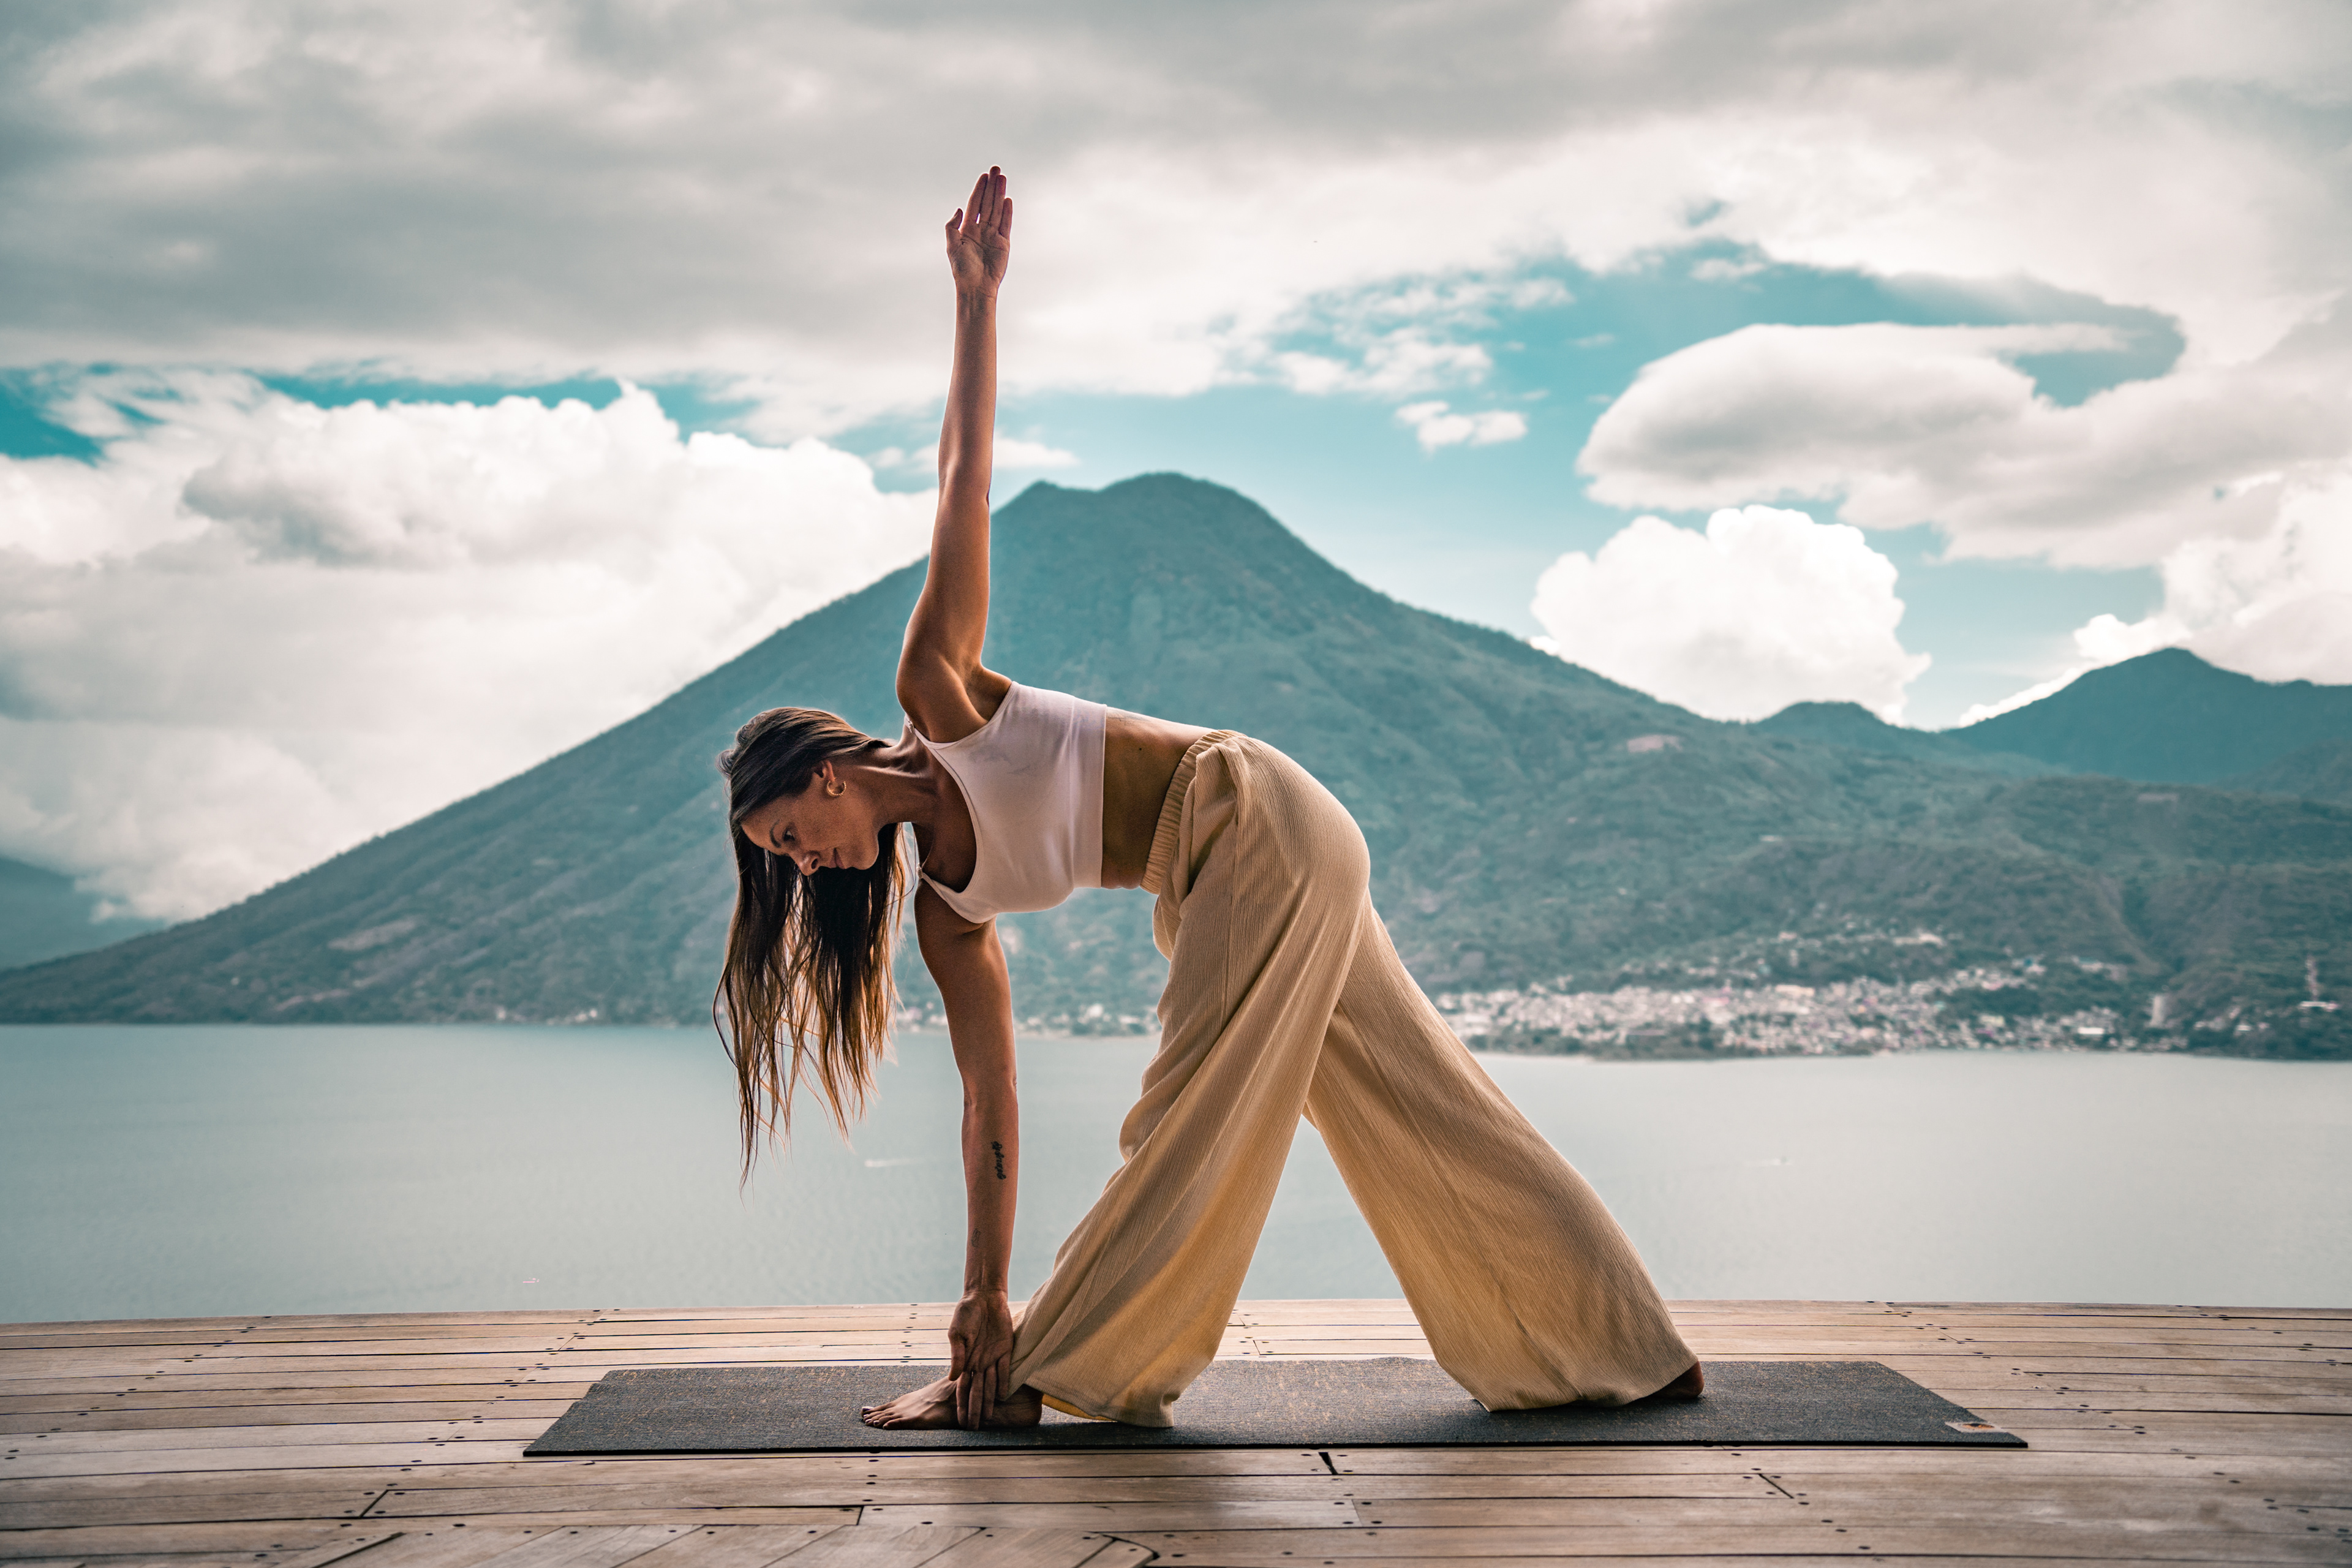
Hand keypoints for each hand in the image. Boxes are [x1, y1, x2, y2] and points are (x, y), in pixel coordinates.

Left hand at [945, 166, 1011, 296]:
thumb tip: (959, 209)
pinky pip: (1006, 224)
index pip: (974, 204)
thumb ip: (952, 226)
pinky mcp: (1003, 243)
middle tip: (996, 170)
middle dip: (991, 186)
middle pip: (987, 203)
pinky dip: (1007, 212)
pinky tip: (1007, 199)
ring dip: (1000, 194)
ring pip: (997, 210)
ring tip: (1003, 179)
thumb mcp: (951, 246)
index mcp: (967, 229)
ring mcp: (993, 236)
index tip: (984, 176)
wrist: (975, 287)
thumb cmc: (961, 270)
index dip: (979, 189)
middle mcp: (981, 230)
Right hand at [946, 1287, 1014, 1428]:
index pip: (962, 1389)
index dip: (961, 1405)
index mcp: (964, 1361)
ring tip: (988, 1418)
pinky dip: (1004, 1383)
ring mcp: (992, 1358)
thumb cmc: (966, 1313)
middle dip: (975, 1410)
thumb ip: (956, 1355)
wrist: (984, 1297)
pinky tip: (1002, 1397)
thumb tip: (953, 1378)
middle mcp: (979, 1363)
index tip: (960, 1421)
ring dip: (988, 1401)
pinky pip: (1005, 1370)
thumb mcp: (957, 1333)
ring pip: (990, 1385)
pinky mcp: (1006, 1350)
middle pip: (977, 1391)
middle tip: (974, 1428)